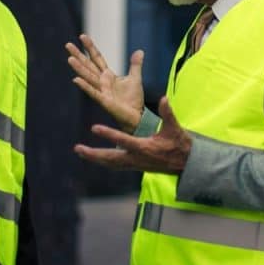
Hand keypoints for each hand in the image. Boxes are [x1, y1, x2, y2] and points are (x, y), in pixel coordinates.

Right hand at [66, 34, 143, 131]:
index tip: (82, 36)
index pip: (97, 58)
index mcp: (108, 75)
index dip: (90, 47)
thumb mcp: (135, 78)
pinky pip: (93, 92)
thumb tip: (139, 51)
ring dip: (79, 68)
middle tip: (67, 45)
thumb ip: (135, 65)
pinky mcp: (104, 101)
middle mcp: (102, 81)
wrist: (136, 116)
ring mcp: (101, 91)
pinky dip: (85, 86)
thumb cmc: (133, 99)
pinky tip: (76, 79)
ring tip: (70, 59)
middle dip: (78, 55)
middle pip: (88, 65)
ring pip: (88, 77)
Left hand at [74, 97, 191, 174]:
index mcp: (145, 147)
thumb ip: (168, 113)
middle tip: (77, 148)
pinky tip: (94, 157)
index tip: (94, 127)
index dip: (108, 134)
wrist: (185, 163)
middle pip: (111, 158)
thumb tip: (164, 98)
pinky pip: (115, 165)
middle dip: (93, 154)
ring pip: (110, 163)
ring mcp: (135, 164)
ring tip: (79, 150)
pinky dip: (103, 161)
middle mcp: (137, 158)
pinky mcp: (135, 166)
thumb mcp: (175, 128)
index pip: (123, 140)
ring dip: (94, 158)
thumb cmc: (179, 143)